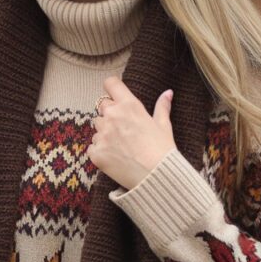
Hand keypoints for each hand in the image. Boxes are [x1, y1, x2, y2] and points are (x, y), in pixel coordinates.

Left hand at [88, 75, 175, 190]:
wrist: (155, 177)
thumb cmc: (162, 150)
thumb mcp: (164, 126)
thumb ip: (162, 106)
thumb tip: (168, 93)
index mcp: (129, 106)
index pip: (110, 84)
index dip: (112, 89)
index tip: (115, 96)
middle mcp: (112, 116)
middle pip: (101, 107)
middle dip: (109, 114)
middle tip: (123, 129)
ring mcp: (102, 135)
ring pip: (97, 128)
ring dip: (104, 133)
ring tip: (121, 146)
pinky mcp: (95, 152)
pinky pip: (92, 146)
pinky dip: (100, 151)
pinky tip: (115, 157)